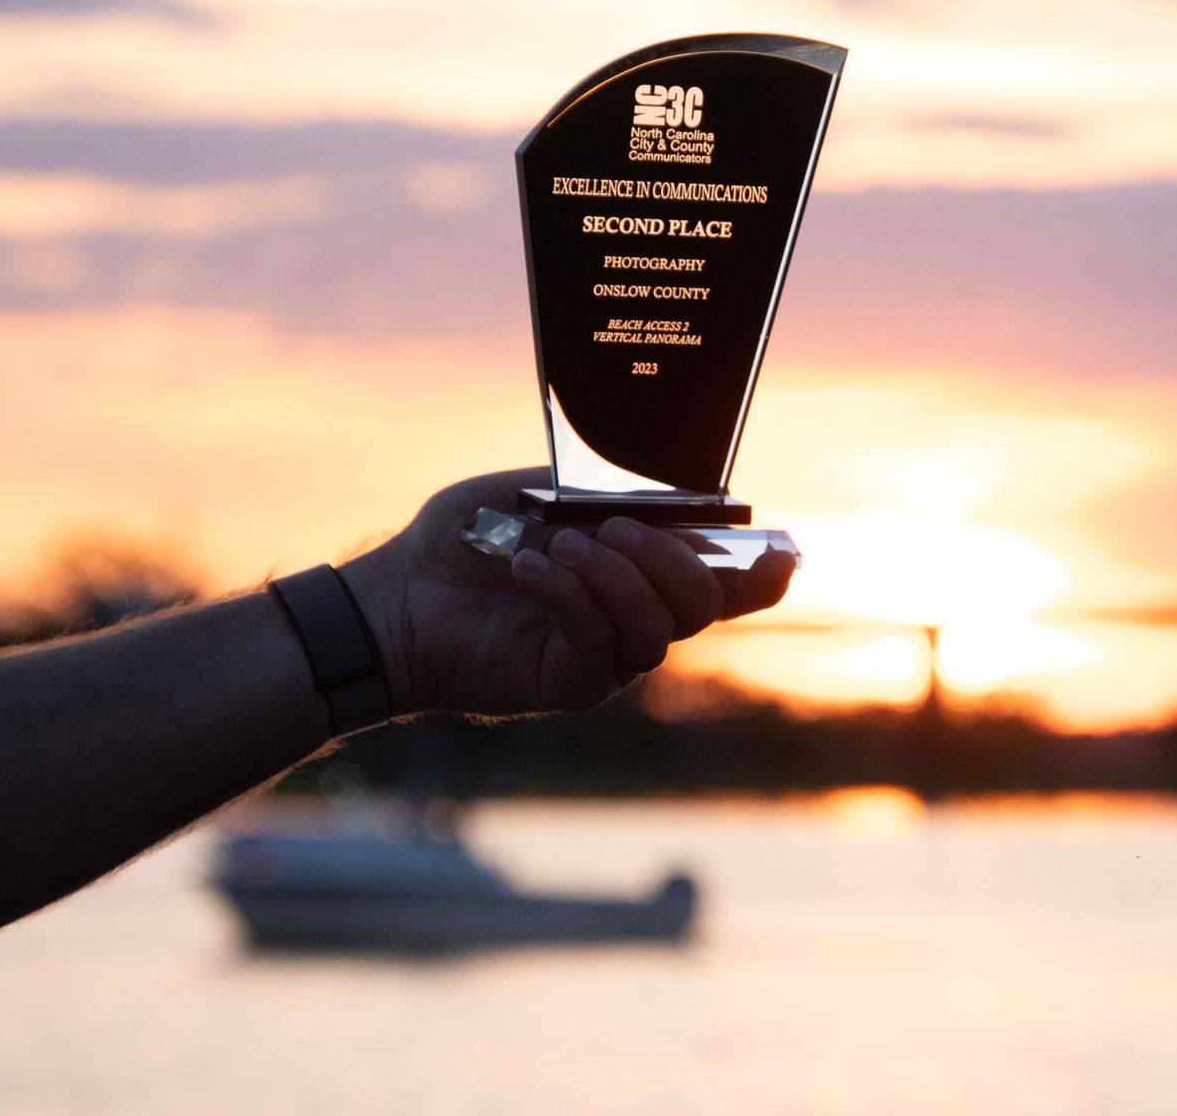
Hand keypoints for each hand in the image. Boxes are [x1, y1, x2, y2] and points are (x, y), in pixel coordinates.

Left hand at [339, 468, 793, 716]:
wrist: (394, 596)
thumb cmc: (463, 542)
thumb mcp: (535, 494)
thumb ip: (598, 492)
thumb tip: (663, 492)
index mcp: (641, 574)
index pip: (723, 584)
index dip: (761, 574)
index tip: (782, 550)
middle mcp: (636, 620)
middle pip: (704, 606)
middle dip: (672, 559)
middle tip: (613, 528)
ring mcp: (607, 658)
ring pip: (660, 628)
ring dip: (618, 577)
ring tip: (563, 546)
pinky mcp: (570, 685)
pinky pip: (600, 643)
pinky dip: (571, 597)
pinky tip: (530, 568)